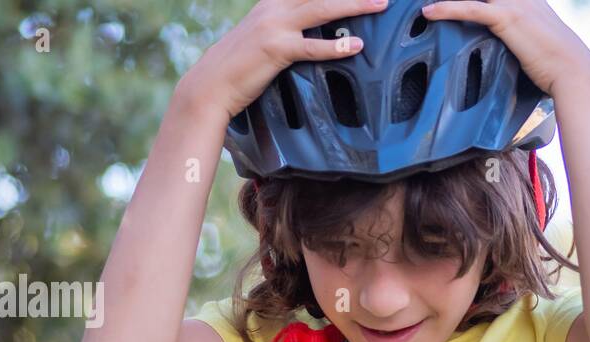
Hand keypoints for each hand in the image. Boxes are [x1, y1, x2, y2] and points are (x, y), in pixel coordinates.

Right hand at [180, 0, 389, 122]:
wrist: (210, 85)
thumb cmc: (237, 67)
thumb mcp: (260, 38)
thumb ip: (284, 30)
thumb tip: (308, 34)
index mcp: (271, 3)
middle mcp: (273, 8)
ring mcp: (274, 26)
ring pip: (321, 9)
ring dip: (353, 5)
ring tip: (379, 4)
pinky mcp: (276, 49)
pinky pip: (311, 46)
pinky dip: (335, 46)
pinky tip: (355, 46)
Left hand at [420, 0, 589, 98]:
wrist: (574, 70)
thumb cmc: (559, 64)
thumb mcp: (540, 41)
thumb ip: (523, 34)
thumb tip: (514, 46)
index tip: (457, 1)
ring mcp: (514, 3)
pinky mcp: (507, 18)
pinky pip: (470, 7)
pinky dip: (446, 8)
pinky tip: (429, 12)